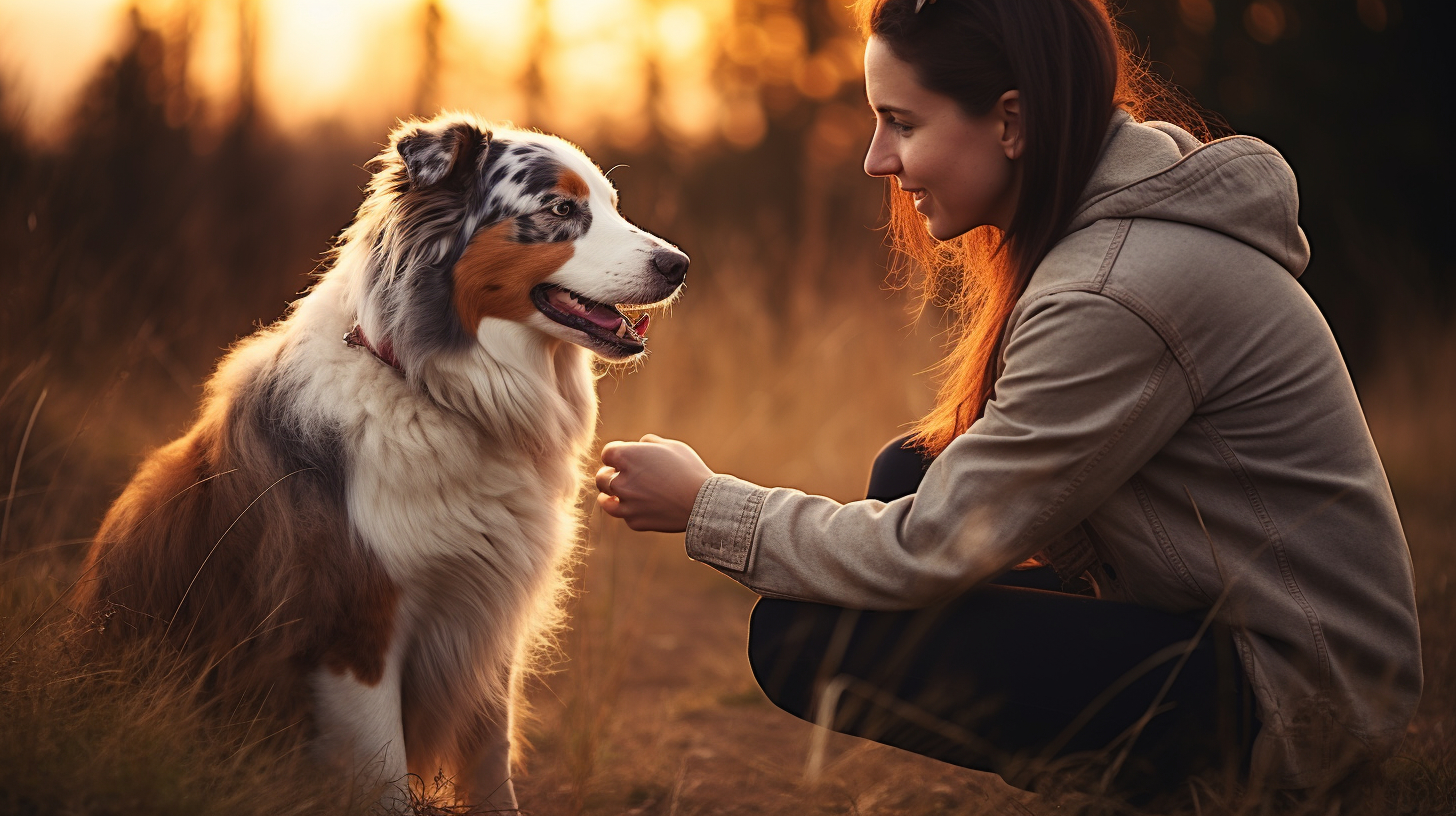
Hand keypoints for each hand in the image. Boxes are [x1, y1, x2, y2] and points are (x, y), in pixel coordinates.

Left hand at [595, 434, 713, 532]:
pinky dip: (632, 511)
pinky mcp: (634, 522)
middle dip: (610, 475)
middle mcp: (620, 480)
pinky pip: (626, 515)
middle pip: (601, 477)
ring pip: (605, 500)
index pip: (607, 453)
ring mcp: (625, 504)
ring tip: (624, 493)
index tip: (627, 457)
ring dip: (612, 495)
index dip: (618, 454)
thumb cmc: (688, 469)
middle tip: (623, 476)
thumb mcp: (671, 445)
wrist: (703, 502)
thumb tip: (639, 445)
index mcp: (626, 456)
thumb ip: (648, 442)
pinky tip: (644, 507)